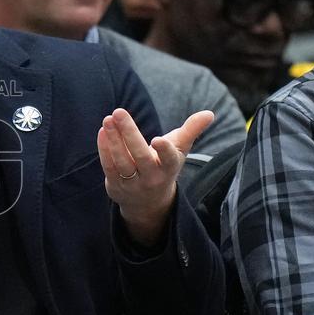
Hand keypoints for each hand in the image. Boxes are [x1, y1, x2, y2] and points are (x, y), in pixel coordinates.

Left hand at [98, 108, 214, 245]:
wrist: (148, 202)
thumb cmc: (164, 166)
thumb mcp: (179, 151)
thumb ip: (191, 131)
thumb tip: (209, 113)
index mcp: (169, 167)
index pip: (169, 159)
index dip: (164, 150)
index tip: (158, 139)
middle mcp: (151, 177)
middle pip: (140, 156)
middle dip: (129, 134)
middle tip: (119, 112)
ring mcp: (132, 183)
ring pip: (121, 161)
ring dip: (113, 139)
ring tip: (108, 119)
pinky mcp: (116, 185)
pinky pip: (109, 166)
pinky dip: (104, 149)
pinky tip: (103, 131)